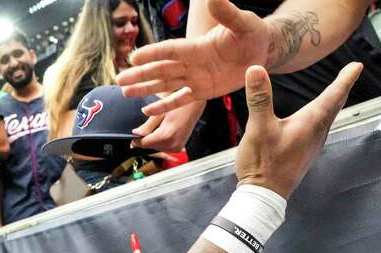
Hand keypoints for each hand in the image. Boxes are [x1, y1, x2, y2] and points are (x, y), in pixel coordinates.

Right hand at [116, 0, 271, 115]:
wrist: (260, 50)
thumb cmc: (251, 33)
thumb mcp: (242, 23)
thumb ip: (226, 13)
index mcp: (197, 46)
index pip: (171, 50)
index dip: (153, 54)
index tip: (134, 57)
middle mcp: (192, 62)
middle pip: (161, 69)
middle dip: (141, 74)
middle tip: (120, 80)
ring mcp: (195, 77)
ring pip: (166, 84)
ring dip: (146, 89)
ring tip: (125, 92)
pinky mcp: (203, 91)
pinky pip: (181, 100)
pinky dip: (165, 106)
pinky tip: (148, 111)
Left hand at [132, 100, 206, 151]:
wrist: (195, 105)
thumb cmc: (179, 105)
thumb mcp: (159, 113)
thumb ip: (146, 126)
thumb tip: (135, 134)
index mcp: (166, 136)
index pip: (143, 144)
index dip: (136, 138)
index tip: (133, 132)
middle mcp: (172, 145)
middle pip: (149, 146)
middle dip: (146, 137)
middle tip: (152, 123)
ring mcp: (177, 147)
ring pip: (156, 147)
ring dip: (153, 139)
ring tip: (161, 124)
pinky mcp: (179, 147)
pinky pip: (164, 146)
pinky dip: (161, 139)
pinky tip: (165, 128)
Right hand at [236, 63, 360, 198]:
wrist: (264, 196)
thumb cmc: (263, 164)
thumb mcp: (258, 128)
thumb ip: (259, 99)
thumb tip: (256, 69)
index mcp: (310, 123)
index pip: (333, 95)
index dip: (345, 78)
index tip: (357, 65)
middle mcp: (316, 134)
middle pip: (334, 105)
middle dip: (342, 87)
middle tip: (352, 72)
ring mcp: (312, 146)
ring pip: (328, 118)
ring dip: (334, 102)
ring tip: (337, 91)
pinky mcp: (304, 154)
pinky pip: (319, 128)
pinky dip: (322, 116)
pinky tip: (315, 119)